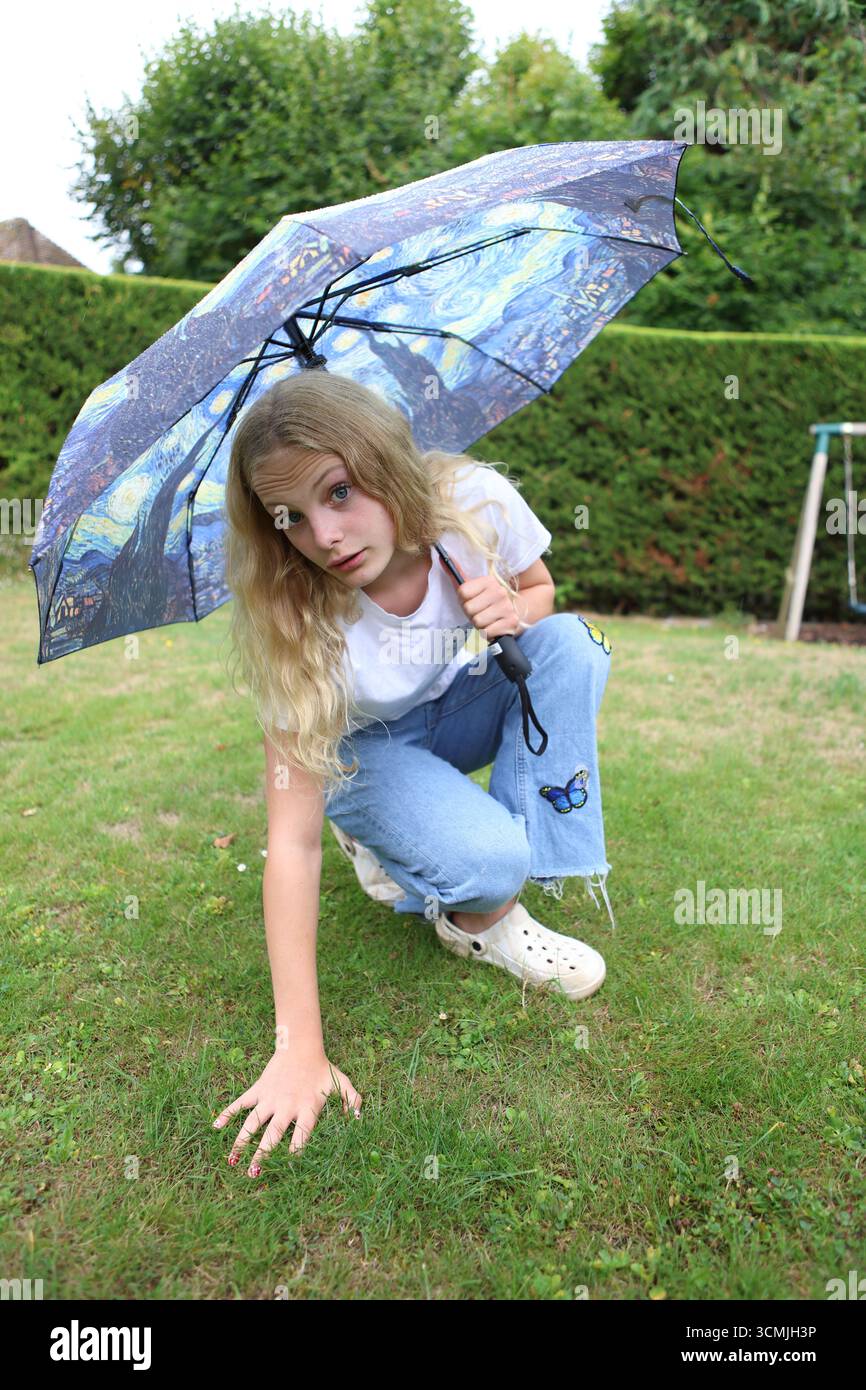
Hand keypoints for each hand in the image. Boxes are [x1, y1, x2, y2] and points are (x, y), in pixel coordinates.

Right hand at [212, 1048, 361, 1173]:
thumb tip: (359, 1119)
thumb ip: (353, 1100)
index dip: (295, 1153)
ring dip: (241, 1142)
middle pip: (272, 1135)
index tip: (288, 1170)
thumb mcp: (341, 1083)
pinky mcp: (258, 1089)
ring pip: (252, 1123)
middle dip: (262, 1156)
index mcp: (307, 1108)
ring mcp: (270, 1098)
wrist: (301, 1045)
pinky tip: (216, 1126)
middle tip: (253, 1175)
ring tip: (232, 1161)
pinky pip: (240, 1103)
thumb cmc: (322, 1068)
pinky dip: (227, 1113)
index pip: (301, 1136)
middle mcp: (286, 1106)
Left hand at [447, 569, 523, 640]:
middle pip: (469, 608)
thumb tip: (442, 558)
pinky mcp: (510, 623)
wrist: (514, 612)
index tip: (472, 601)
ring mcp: (507, 607)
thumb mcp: (473, 588)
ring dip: (479, 625)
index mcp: (489, 581)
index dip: (463, 600)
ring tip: (487, 619)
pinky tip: (494, 626)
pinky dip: (487, 633)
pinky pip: (487, 632)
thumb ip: (457, 575)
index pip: (462, 592)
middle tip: (480, 612)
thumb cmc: (487, 602)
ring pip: (477, 621)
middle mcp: (499, 591)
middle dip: (471, 614)